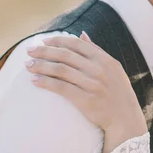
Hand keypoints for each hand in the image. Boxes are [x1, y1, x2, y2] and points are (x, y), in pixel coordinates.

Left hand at [25, 32, 147, 152]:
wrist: (125, 118)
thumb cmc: (117, 92)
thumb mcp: (113, 68)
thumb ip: (97, 51)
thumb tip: (82, 34)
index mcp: (105, 60)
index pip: (77, 44)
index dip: (58, 41)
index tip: (43, 41)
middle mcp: (99, 70)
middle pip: (65, 55)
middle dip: (44, 51)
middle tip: (28, 50)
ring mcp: (92, 85)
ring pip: (60, 70)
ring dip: (41, 66)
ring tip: (28, 65)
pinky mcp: (85, 100)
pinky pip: (61, 88)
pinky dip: (46, 82)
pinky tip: (34, 81)